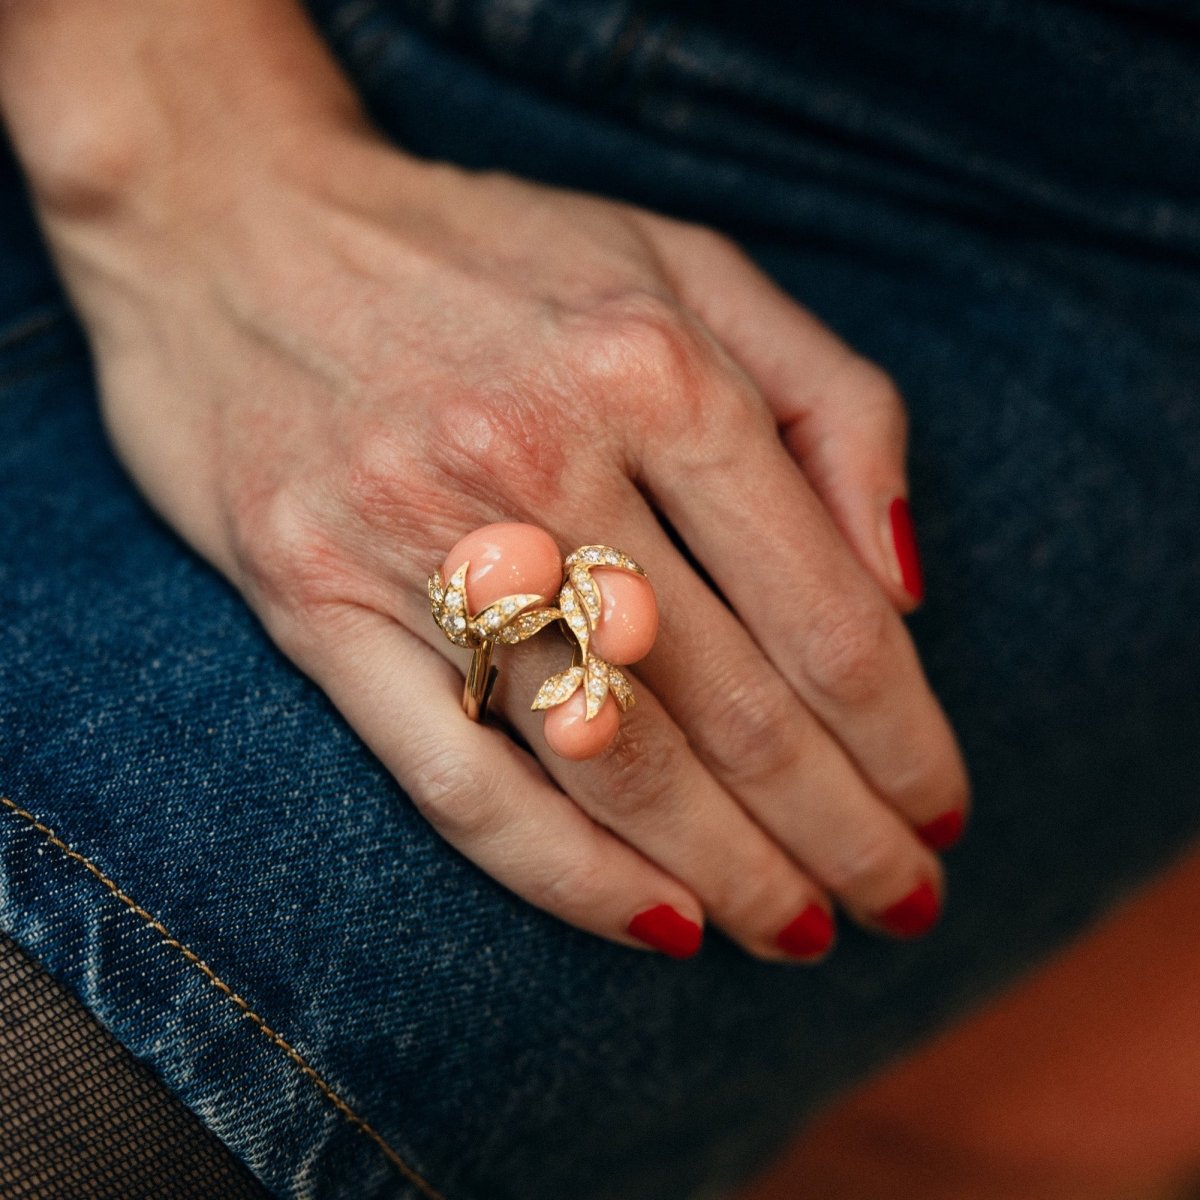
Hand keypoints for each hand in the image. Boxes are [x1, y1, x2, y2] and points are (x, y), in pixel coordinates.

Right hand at [5, 0, 968, 960]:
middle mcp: (546, 457)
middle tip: (901, 902)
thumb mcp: (688, 264)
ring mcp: (422, 540)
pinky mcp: (319, 604)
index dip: (902, 736)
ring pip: (613, 760)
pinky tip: (661, 925)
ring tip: (799, 931)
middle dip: (842, 830)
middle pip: (738, 706)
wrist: (238, 223)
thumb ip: (832, 401)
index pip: (825, 612)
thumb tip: (905, 583)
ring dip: (732, 870)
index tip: (940, 809)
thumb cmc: (487, 251)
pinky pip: (462, 779)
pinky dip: (570, 875)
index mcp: (657, 368)